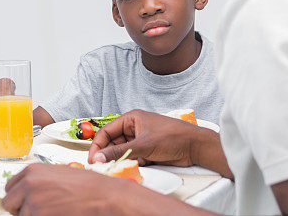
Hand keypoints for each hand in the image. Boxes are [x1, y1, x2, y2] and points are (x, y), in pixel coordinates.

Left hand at [2, 163, 148, 215]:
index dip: (18, 197)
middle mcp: (29, 184)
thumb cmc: (86, 185)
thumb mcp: (57, 174)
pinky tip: (56, 215)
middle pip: (9, 202)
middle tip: (36, 211)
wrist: (101, 195)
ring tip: (52, 212)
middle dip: (20, 209)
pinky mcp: (38, 215)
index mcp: (32, 170)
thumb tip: (27, 190)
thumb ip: (38, 180)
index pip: (10, 188)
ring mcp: (32, 201)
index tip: (24, 201)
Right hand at [88, 110, 204, 166]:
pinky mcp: (148, 151)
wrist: (195, 146)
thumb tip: (99, 158)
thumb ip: (119, 152)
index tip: (93, 158)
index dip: (98, 145)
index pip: (107, 132)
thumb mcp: (143, 145)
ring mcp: (141, 140)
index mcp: (131, 119)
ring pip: (123, 152)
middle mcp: (134, 128)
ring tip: (119, 167)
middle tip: (102, 167)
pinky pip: (133, 158)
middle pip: (114, 143)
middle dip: (109, 155)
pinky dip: (133, 163)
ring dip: (122, 160)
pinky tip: (136, 166)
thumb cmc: (172, 137)